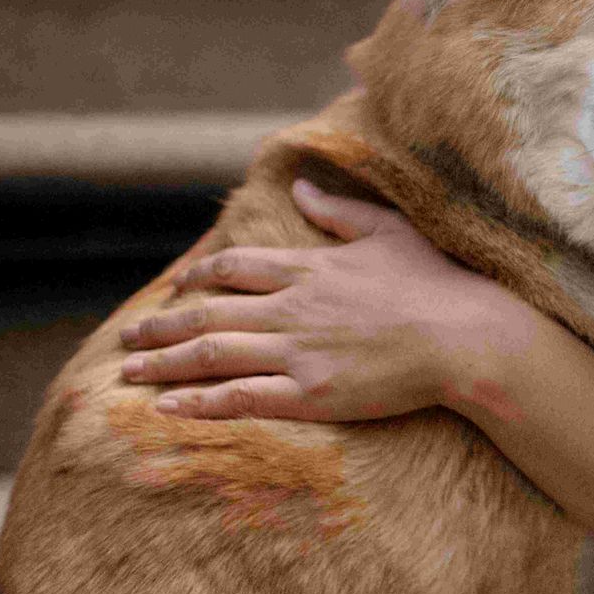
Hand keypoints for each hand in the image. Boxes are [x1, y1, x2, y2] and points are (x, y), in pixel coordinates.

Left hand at [119, 179, 537, 421]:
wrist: (466, 336)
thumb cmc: (437, 283)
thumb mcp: (389, 231)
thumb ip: (339, 212)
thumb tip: (300, 186)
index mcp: (310, 267)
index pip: (235, 267)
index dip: (198, 277)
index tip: (175, 288)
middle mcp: (292, 306)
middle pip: (208, 312)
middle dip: (161, 326)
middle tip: (127, 339)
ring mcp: (298, 350)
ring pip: (212, 353)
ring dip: (164, 363)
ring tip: (128, 372)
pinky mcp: (310, 392)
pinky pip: (241, 396)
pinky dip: (199, 402)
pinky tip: (167, 407)